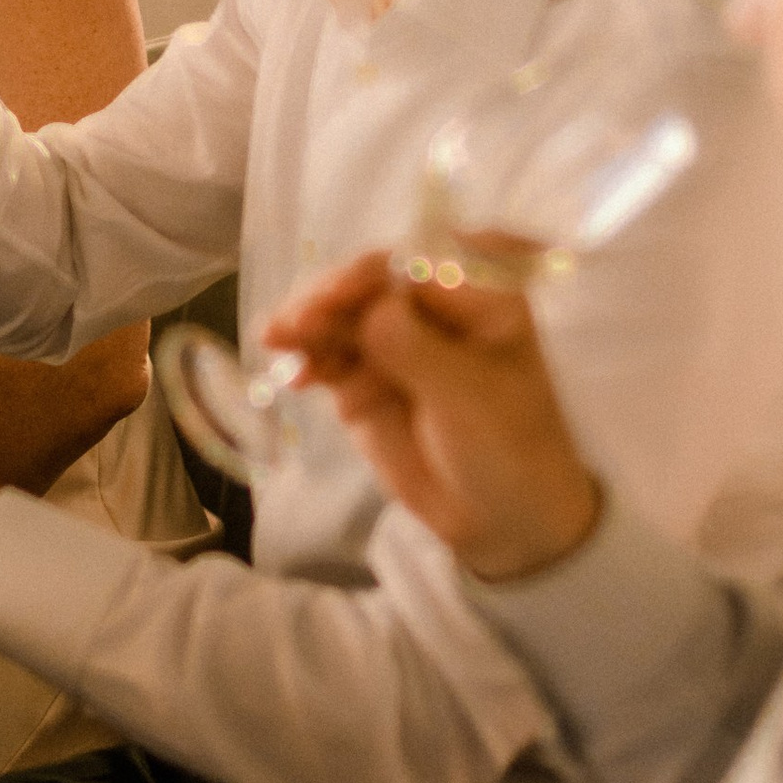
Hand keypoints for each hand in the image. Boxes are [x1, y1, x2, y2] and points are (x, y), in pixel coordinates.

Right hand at [264, 254, 603, 580]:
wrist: (503, 519)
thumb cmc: (510, 449)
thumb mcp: (470, 397)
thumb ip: (419, 351)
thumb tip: (373, 311)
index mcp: (476, 296)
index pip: (413, 264)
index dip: (369, 274)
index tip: (335, 296)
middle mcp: (431, 310)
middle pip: (367, 285)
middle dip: (327, 298)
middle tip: (292, 322)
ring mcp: (394, 344)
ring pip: (340, 319)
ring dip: (305, 325)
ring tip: (273, 339)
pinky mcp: (364, 379)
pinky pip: (328, 357)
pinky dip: (307, 360)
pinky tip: (293, 375)